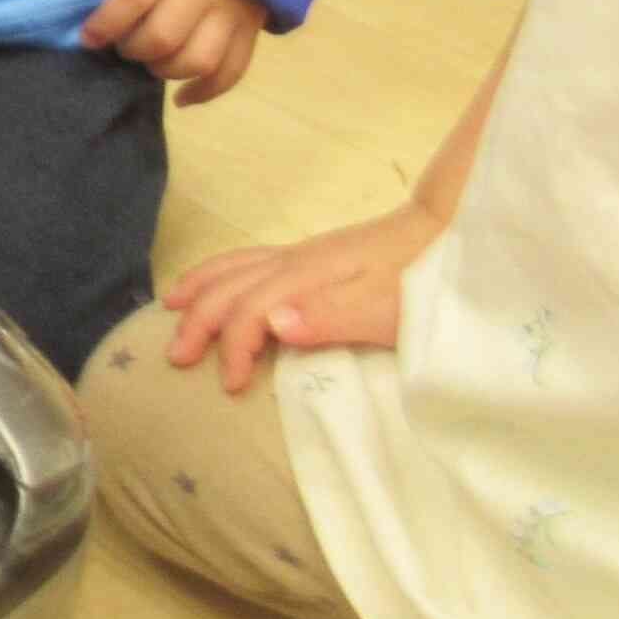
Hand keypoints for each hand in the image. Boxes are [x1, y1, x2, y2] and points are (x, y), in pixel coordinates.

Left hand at [57, 0, 267, 104]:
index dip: (105, 25)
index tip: (88, 37)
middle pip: (163, 36)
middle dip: (133, 49)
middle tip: (123, 44)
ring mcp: (230, 10)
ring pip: (197, 59)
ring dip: (165, 70)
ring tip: (149, 59)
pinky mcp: (250, 28)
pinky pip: (231, 71)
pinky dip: (205, 92)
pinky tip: (181, 97)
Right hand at [158, 201, 446, 393]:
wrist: (448, 230)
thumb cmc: (422, 281)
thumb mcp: (387, 309)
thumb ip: (329, 316)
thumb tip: (270, 324)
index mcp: (307, 277)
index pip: (250, 313)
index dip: (233, 350)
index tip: (230, 387)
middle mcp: (295, 261)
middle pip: (230, 286)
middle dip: (198, 320)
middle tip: (175, 357)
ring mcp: (302, 253)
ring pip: (234, 265)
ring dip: (201, 288)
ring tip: (171, 307)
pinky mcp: (313, 253)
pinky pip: (248, 259)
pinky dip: (221, 270)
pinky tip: (219, 280)